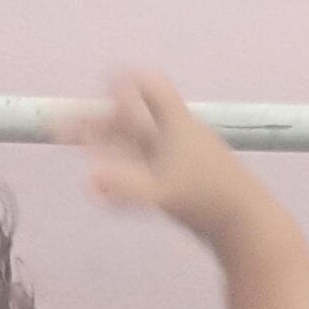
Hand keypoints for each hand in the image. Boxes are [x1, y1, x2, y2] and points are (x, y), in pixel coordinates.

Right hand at [68, 72, 256, 238]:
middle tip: (62, 128)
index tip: (101, 84)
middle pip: (131, 119)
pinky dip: (123, 167)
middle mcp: (175, 137)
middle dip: (97, 122)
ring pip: (135, 145)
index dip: (126, 82)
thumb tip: (89, 181)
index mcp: (176, 125)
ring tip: (77, 147)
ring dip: (105, 144)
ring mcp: (179, 160)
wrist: (247, 225)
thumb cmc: (208, 202)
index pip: (150, 86)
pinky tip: (104, 180)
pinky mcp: (181, 182)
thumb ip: (125, 189)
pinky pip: (145, 167)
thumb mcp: (164, 194)